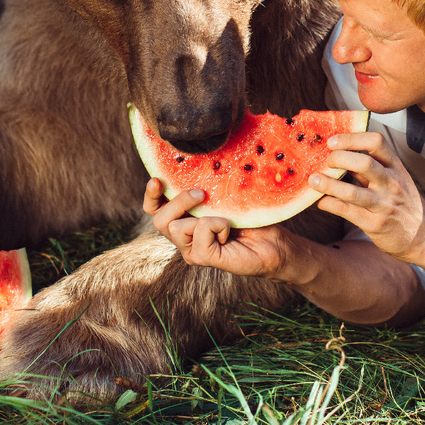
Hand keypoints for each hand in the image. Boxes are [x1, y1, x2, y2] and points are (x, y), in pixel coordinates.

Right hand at [143, 178, 292, 278]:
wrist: (274, 243)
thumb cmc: (250, 219)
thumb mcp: (223, 197)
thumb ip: (204, 189)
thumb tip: (192, 166)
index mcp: (183, 220)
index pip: (153, 209)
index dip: (150, 196)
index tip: (157, 180)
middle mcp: (183, 238)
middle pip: (159, 220)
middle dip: (177, 202)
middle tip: (200, 194)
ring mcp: (192, 251)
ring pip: (174, 227)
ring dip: (200, 215)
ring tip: (223, 217)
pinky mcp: (205, 258)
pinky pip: (199, 231)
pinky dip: (216, 224)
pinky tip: (230, 229)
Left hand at [309, 131, 424, 262]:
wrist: (423, 235)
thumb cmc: (402, 202)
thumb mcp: (393, 178)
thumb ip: (369, 166)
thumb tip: (337, 153)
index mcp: (395, 166)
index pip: (376, 142)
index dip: (351, 138)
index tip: (333, 140)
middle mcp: (391, 183)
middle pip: (363, 162)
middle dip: (338, 158)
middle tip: (324, 161)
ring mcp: (384, 204)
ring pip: (352, 191)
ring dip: (328, 184)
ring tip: (312, 180)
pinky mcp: (375, 224)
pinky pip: (347, 211)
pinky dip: (329, 204)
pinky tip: (319, 201)